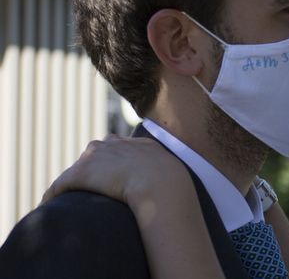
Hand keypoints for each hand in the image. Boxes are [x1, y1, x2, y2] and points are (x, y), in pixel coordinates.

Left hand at [42, 135, 188, 209]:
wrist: (161, 184)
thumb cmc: (172, 184)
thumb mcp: (173, 172)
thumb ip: (169, 173)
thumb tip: (179, 184)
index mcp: (135, 144)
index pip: (117, 147)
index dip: (113, 163)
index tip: (112, 177)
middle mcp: (113, 144)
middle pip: (95, 154)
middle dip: (93, 170)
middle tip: (93, 189)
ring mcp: (97, 158)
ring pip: (78, 170)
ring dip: (73, 182)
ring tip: (71, 197)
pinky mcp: (81, 173)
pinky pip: (61, 184)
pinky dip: (55, 194)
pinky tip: (50, 203)